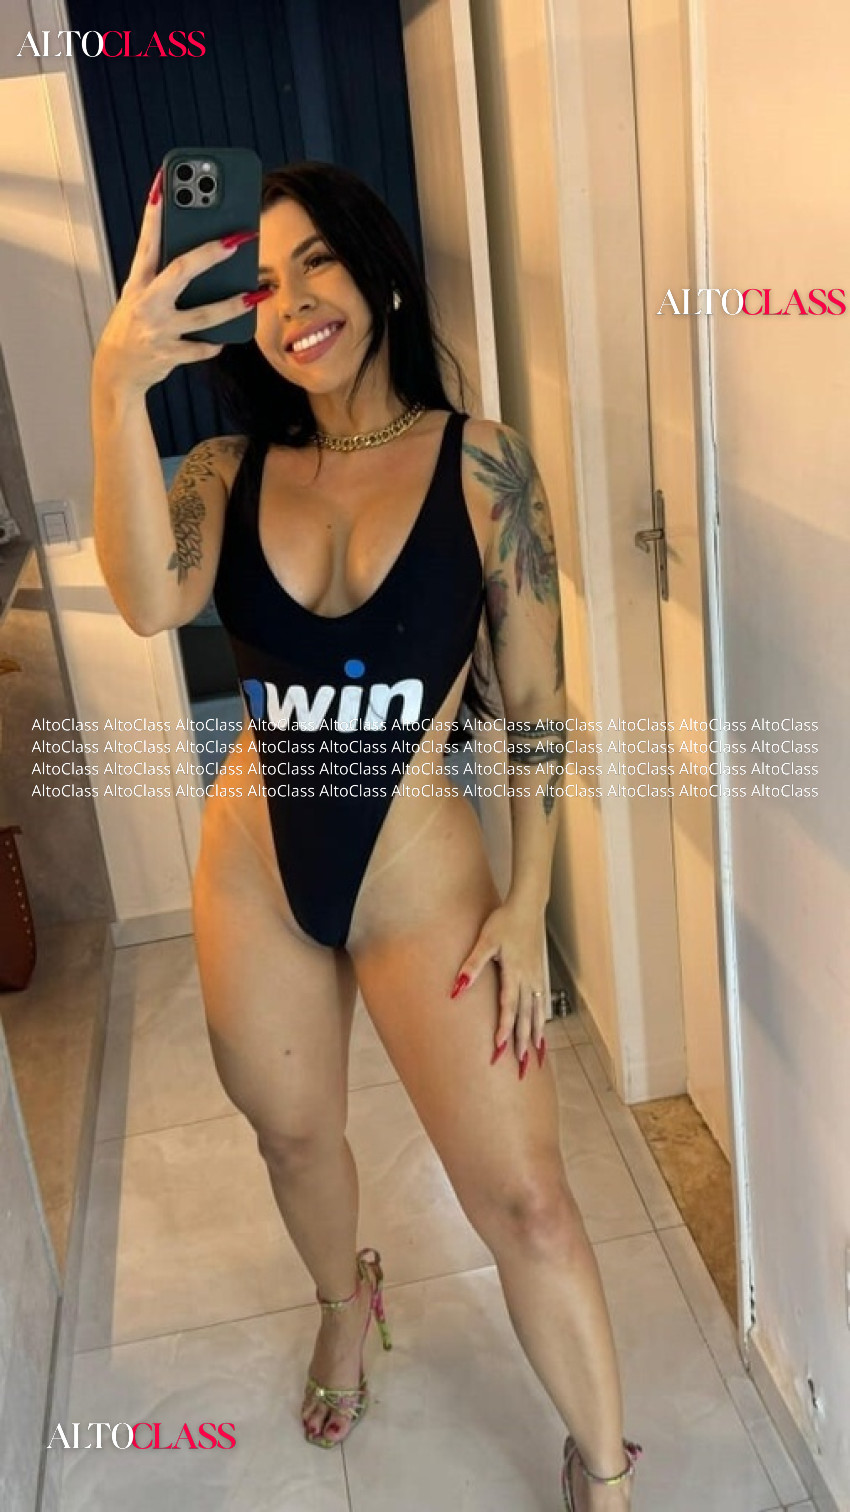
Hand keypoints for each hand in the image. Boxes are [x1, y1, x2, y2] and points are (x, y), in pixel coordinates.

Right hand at [92, 167, 260, 394]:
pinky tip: (225, 338)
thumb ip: (164, 275)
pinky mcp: (169, 354)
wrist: (116, 370)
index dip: (154, 213)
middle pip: (181, 271)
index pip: (147, 241)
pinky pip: (202, 347)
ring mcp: (158, 329)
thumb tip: (206, 253)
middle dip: (211, 253)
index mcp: (138, 282)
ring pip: (203, 316)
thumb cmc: (135, 324)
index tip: (163, 184)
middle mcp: (146, 302)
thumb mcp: (140, 295)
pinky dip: (215, 343)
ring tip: (257, 294)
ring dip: (232, 305)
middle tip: (239, 238)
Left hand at [449, 899, 547, 1075]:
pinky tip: (541, 1032)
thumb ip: (472, 965)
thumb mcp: (485, 940)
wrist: (528, 906)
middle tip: (521, 1070)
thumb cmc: (504, 921)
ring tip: (534, 1059)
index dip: (505, 1031)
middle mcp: (529, 980)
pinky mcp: (539, 975)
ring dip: (535, 1037)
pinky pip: (541, 1005)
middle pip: (526, 1018)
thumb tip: (457, 988)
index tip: (500, 1052)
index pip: (509, 1009)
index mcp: (515, 974)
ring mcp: (536, 978)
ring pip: (537, 1014)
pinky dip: (541, 1022)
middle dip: (523, 1045)